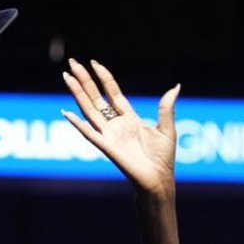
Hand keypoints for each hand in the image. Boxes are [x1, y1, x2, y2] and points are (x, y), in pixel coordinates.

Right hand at [61, 59, 179, 195]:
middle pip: (97, 98)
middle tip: (73, 62)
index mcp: (130, 119)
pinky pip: (89, 134)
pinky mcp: (107, 147)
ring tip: (67, 76)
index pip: (113, 94)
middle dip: (85, 80)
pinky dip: (77, 124)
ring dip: (77, 93)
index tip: (94, 63)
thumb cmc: (163, 159)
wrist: (158, 181)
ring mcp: (109, 135)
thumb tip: (176, 86)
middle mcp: (117, 125)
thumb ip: (167, 108)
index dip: (104, 78)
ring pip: (89, 110)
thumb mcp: (167, 129)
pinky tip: (66, 112)